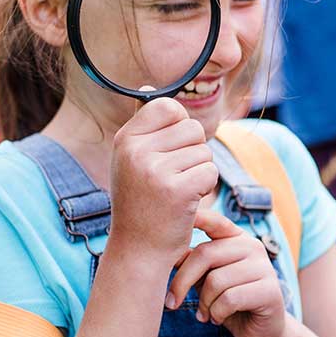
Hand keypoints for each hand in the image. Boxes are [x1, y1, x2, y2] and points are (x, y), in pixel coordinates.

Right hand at [108, 99, 218, 259]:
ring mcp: (155, 170)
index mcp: (125, 139)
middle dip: (193, 153)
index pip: (168, 106)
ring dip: (200, 172)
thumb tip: (150, 87)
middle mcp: (136, 151)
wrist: (138, 250)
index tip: (171, 151)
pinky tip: (187, 203)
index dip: (180, 127)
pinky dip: (206, 188)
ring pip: (204, 151)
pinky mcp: (177, 190)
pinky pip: (210, 172)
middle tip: (174, 178)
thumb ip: (144, 126)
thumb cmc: (140, 202)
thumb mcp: (132, 160)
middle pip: (192, 128)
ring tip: (178, 192)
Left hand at [166, 208, 287, 336]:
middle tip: (171, 303)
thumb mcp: (207, 279)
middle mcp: (253, 246)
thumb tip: (163, 250)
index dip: (195, 217)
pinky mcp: (270, 291)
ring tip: (205, 313)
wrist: (260, 333)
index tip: (171, 217)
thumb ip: (192, 262)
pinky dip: (217, 313)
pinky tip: (217, 319)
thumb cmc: (229, 303)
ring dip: (204, 303)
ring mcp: (264, 267)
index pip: (214, 221)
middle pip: (205, 254)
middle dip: (182, 282)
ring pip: (216, 280)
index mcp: (236, 238)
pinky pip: (230, 299)